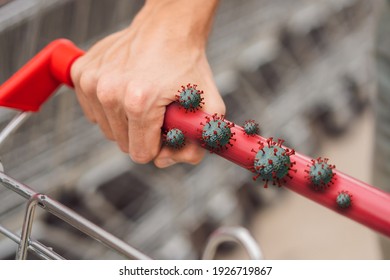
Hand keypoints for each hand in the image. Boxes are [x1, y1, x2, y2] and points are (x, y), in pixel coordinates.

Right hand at [70, 0, 223, 167]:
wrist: (168, 27)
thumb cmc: (186, 63)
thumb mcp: (209, 104)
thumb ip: (199, 142)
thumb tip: (170, 161)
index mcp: (139, 103)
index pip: (140, 153)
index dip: (157, 147)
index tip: (166, 132)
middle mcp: (109, 93)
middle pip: (123, 143)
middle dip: (142, 135)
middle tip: (157, 112)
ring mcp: (91, 81)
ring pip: (107, 128)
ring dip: (125, 122)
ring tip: (143, 98)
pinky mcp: (81, 73)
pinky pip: (94, 111)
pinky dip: (110, 107)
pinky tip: (125, 89)